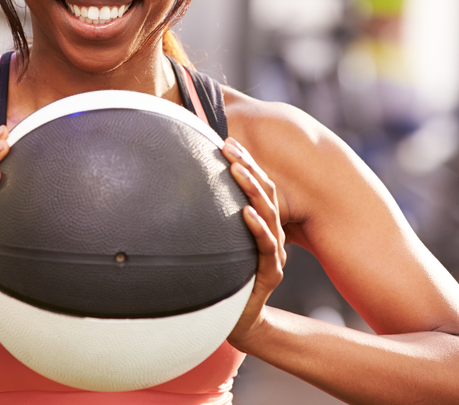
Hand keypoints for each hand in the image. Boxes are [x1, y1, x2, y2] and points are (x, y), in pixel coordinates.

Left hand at [222, 137, 285, 350]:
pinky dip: (257, 227)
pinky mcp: (271, 273)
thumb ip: (213, 219)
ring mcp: (275, 253)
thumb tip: (183, 190)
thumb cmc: (224, 278)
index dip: (245, 162)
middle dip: (248, 166)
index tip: (228, 140)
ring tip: (237, 168)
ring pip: (268, 213)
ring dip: (251, 188)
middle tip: (229, 144)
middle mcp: (272, 234)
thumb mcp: (218, 243)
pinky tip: (246, 213)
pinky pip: (266, 247)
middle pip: (265, 193)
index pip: (257, 186)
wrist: (237, 319)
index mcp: (262, 224)